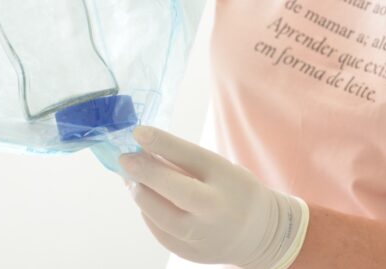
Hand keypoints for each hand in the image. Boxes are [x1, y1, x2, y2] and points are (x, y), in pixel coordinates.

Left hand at [119, 126, 309, 268]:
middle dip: (146, 172)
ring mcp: (203, 236)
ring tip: (130, 178)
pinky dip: (148, 212)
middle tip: (125, 158)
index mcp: (227, 179)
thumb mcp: (220, 169)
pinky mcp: (190, 253)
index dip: (162, 143)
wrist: (260, 234)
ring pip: (160, 216)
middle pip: (175, 190)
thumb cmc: (235, 191)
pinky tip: (145, 198)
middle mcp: (217, 210)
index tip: (138, 132)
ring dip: (140, 193)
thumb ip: (185, 161)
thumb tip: (144, 148)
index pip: (192, 157)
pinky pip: (160, 231)